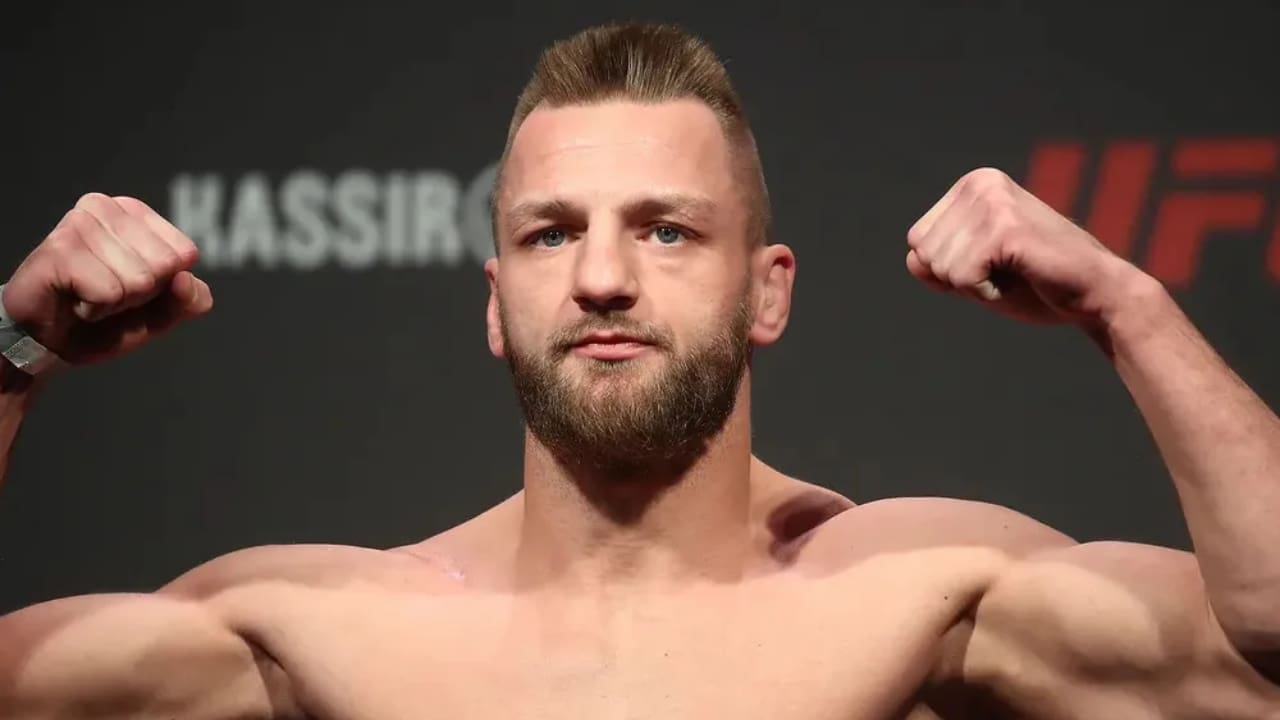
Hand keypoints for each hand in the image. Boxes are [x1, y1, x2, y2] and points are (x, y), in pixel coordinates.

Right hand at [3, 193, 212, 365]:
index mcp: (137, 214)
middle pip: (165, 266)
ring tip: (89, 296)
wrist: (50, 341)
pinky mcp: (60, 248)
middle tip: (108, 294)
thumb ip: (189, 299)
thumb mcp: (161, 314)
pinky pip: (109, 293)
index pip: (185, 254)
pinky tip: (75, 300)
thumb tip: (185, 278)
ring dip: (116, 303)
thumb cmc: (107, 318)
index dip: (165, 286)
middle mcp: (108, 208)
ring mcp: (81, 224)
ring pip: (139, 280)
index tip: (132, 287)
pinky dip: (96, 309)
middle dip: (141, 295)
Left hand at [905, 167, 1150, 327]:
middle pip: (924, 254)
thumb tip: (914, 256)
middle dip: (960, 278)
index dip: (949, 269)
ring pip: (940, 267)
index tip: (993, 264)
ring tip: (1016, 273)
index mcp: (972, 184)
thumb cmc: (1036, 283)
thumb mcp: (973, 270)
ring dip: (975, 286)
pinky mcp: (1005, 228)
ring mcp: (993, 201)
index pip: (917, 241)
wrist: (1095, 294)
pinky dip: (987, 294)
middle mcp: (981, 183)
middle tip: (1007, 271)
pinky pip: (962, 278)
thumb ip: (936, 263)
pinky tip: (1021, 280)